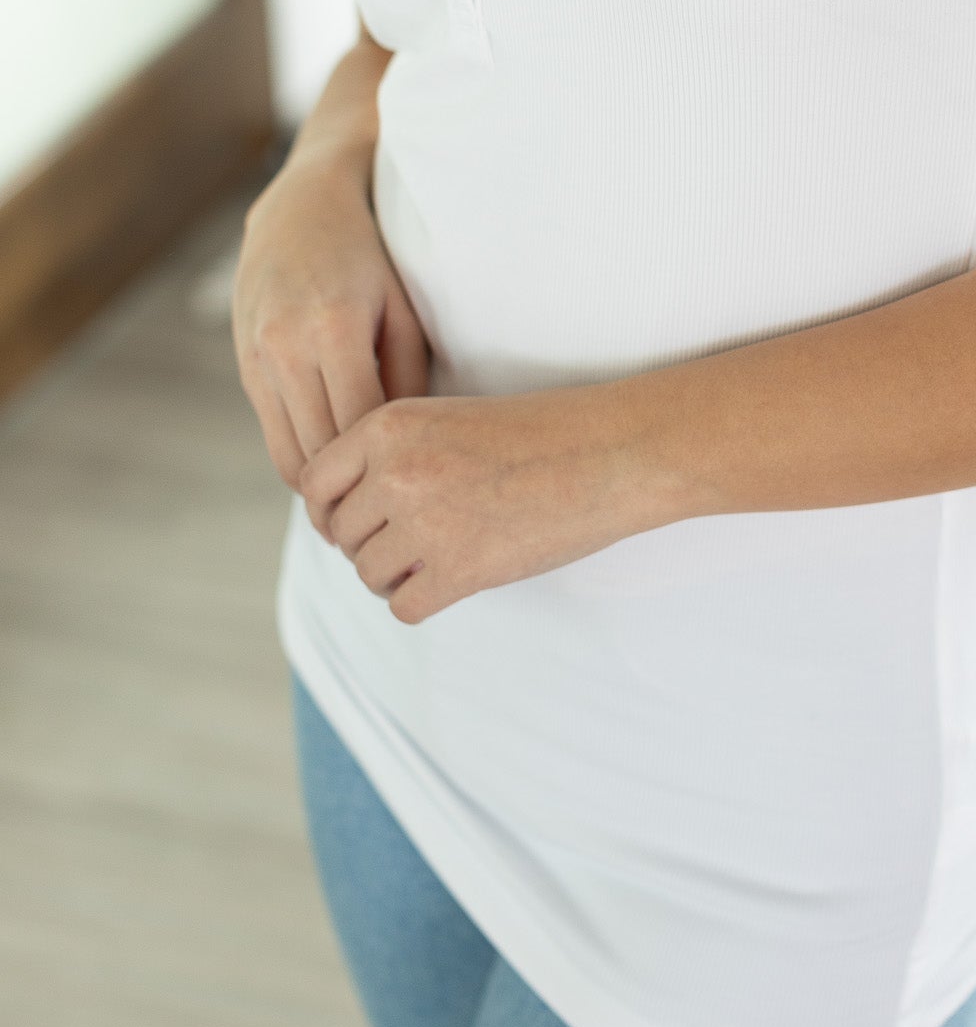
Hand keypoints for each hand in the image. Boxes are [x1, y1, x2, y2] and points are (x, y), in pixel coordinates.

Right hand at [233, 160, 430, 490]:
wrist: (300, 210)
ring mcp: (257, 356)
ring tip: (359, 511)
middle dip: (351, 494)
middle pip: (320, 451)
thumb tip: (406, 448)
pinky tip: (332, 473)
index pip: (358, 428)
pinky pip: (272, 434)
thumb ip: (408, 379)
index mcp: (335, 328)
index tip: (411, 498)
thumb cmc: (372, 259)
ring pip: (289, 454)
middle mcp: (286, 345)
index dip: (382, 472)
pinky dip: (301, 460)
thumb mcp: (404, 310)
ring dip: (321, 489)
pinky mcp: (244, 365)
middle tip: (386, 525)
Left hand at [296, 388, 656, 623]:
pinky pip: (405, 606)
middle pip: (340, 533)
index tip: (353, 521)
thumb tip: (344, 513)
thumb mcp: (449, 420)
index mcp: (390, 425)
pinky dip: (420, 601)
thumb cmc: (540, 432)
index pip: (315, 482)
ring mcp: (427, 523)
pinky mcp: (461, 569)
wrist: (610, 450)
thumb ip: (394, 454)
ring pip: (367, 573)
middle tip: (405, 544)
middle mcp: (397, 472)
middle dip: (366, 544)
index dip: (329, 509)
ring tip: (432, 561)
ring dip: (393, 575)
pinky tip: (448, 582)